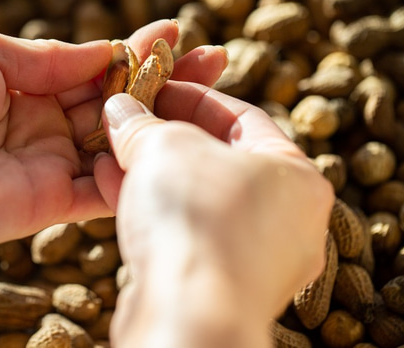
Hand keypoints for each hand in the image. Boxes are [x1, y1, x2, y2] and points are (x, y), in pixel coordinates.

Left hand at [0, 20, 225, 253]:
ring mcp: (51, 162)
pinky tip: (172, 143)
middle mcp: (46, 122)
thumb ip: (49, 58)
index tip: (177, 32)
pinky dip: (134, 167)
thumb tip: (106, 50)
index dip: (138, 51)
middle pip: (119, 102)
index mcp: (29, 82)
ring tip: (209, 95)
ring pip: (119, 141)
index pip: (98, 66)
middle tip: (215, 59)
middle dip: (166, 82)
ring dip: (163, 122)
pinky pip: (102, 185)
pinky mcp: (50, 202)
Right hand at [94, 85, 333, 346]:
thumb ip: (143, 124)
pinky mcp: (215, 284)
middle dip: (165, 135)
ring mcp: (252, 257)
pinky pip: (181, 231)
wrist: (188, 316)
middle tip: (130, 118)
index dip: (192, 96)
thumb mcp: (165, 148)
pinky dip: (148, 206)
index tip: (153, 87)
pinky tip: (108, 182)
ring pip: (193, 198)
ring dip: (150, 170)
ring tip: (112, 148)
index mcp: (294, 175)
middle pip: (216, 159)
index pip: (241, 117)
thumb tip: (119, 108)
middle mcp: (283, 219)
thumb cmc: (196, 218)